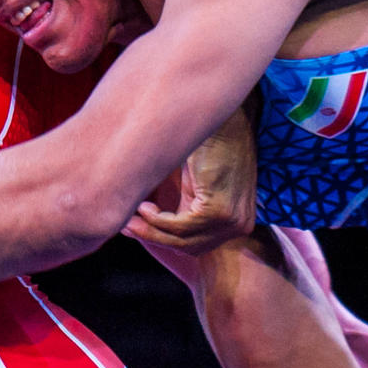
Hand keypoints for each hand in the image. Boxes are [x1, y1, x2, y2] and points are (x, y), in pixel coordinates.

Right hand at [125, 107, 256, 253]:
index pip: (197, 244)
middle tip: (126, 227)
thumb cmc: (208, 146)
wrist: (224, 122)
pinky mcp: (219, 211)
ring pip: (183, 239)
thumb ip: (183, 209)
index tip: (135, 228)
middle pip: (189, 246)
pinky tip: (144, 206)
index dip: (163, 239)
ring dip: (151, 229)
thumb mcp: (195, 187)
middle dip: (154, 238)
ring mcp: (232, 219)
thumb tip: (148, 225)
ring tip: (132, 215)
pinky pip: (180, 226)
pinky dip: (158, 220)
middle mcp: (240, 224)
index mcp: (238, 221)